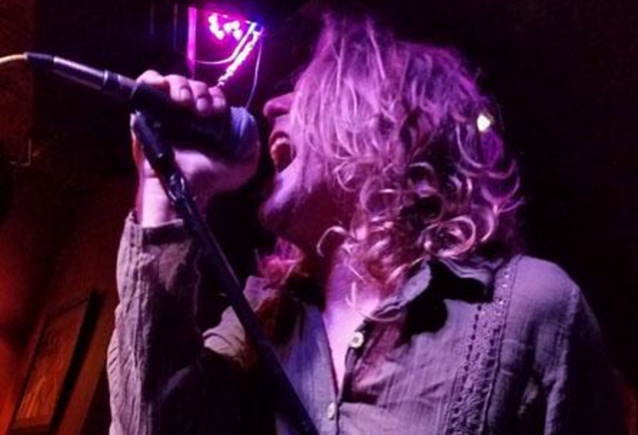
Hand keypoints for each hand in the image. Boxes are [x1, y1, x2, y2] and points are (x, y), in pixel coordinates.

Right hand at [131, 71, 259, 225]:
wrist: (186, 188)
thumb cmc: (210, 181)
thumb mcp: (242, 167)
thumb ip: (252, 150)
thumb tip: (256, 136)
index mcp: (204, 122)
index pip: (211, 95)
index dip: (216, 97)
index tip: (219, 110)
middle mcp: (184, 115)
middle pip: (193, 85)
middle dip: (201, 92)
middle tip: (203, 110)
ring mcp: (163, 113)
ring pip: (172, 81)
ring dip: (182, 86)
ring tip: (185, 103)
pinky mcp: (142, 113)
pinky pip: (145, 83)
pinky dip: (154, 79)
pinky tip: (166, 91)